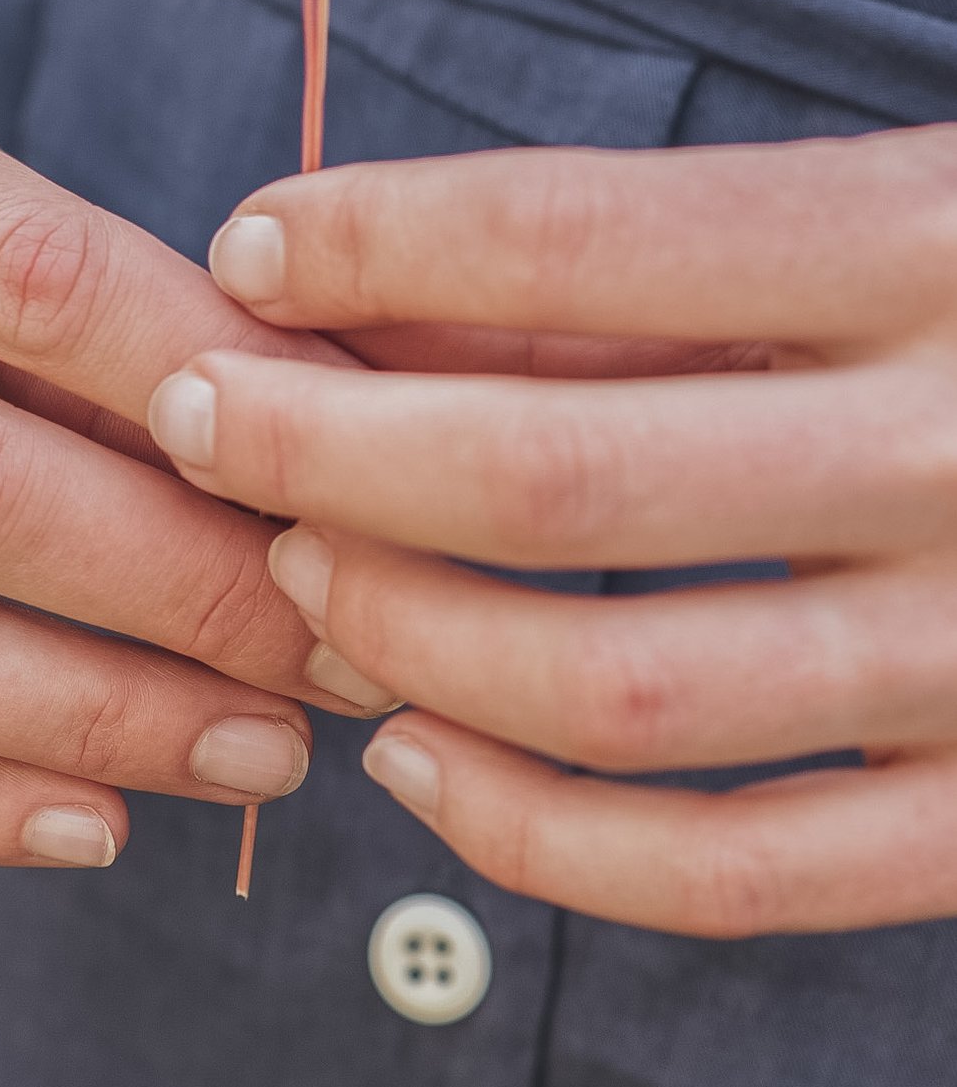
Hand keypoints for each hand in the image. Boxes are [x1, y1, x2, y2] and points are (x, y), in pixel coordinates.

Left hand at [144, 126, 956, 933]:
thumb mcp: (915, 212)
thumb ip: (669, 261)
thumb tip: (371, 296)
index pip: (596, 234)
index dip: (382, 240)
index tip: (247, 246)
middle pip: (553, 477)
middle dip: (321, 453)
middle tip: (201, 421)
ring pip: (612, 688)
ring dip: (400, 640)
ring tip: (290, 584)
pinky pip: (725, 873)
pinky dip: (530, 837)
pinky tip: (413, 764)